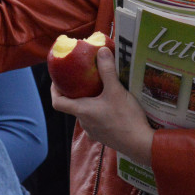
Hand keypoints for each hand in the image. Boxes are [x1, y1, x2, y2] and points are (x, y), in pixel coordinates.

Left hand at [51, 47, 154, 165]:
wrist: (140, 144)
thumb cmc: (126, 118)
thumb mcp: (116, 90)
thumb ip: (107, 70)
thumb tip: (101, 50)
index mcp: (82, 110)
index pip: (57, 102)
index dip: (54, 90)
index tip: (58, 79)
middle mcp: (84, 122)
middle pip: (72, 105)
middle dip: (76, 91)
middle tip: (84, 77)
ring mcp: (94, 131)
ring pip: (86, 112)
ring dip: (89, 100)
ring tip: (100, 88)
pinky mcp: (104, 135)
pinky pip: (96, 119)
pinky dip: (98, 109)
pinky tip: (112, 104)